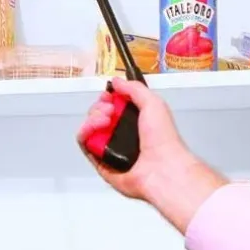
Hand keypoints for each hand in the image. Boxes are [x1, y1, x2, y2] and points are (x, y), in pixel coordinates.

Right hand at [76, 78, 227, 233]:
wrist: (162, 168)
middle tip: (109, 109)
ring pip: (89, 129)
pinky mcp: (102, 163)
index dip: (108, 97)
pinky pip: (85, 145)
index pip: (113, 105)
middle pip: (98, 115)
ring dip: (92, 119)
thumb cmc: (164, 139)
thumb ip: (135, 89)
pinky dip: (85, 134)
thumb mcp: (153, 103)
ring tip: (104, 119)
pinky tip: (95, 128)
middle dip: (99, 107)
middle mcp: (123, 135)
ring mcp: (111, 149)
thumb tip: (117, 82)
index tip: (109, 94)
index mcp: (136, 121)